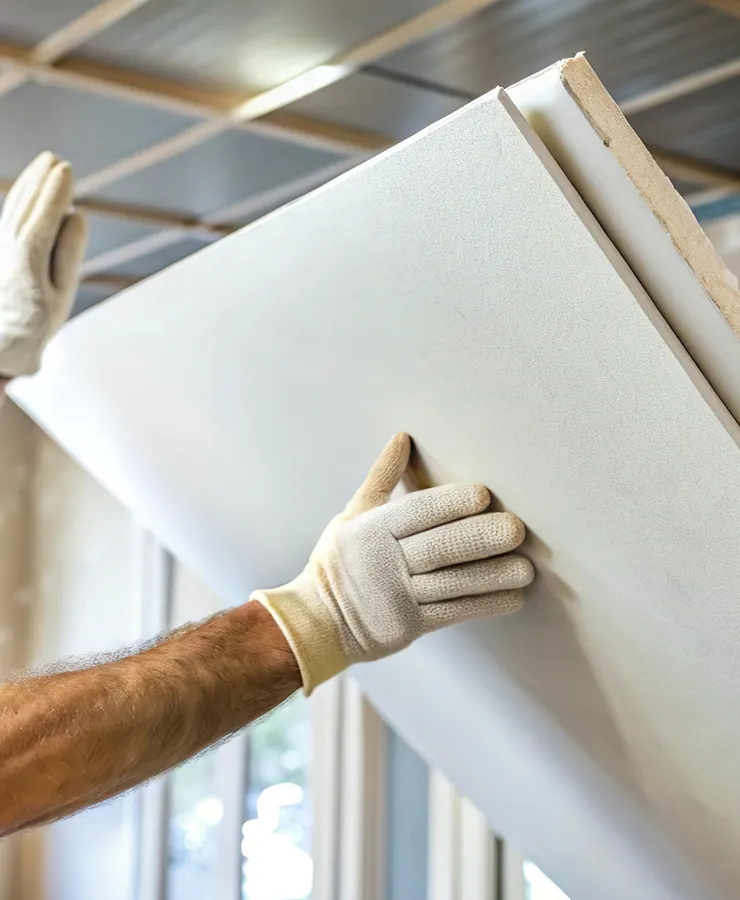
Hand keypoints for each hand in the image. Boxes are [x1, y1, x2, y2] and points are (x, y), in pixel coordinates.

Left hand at [0, 152, 86, 377]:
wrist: (0, 346)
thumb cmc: (36, 324)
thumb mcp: (60, 294)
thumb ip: (68, 252)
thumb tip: (77, 215)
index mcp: (28, 256)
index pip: (44, 214)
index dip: (55, 190)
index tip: (66, 167)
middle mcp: (10, 246)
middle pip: (26, 205)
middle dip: (41, 181)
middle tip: (56, 159)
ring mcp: (2, 248)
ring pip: (15, 208)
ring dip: (30, 185)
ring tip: (44, 165)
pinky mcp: (1, 253)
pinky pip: (9, 218)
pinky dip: (20, 201)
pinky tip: (27, 192)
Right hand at [252, 433, 534, 693]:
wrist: (317, 621)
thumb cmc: (341, 560)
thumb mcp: (352, 514)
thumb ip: (381, 478)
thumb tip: (402, 437)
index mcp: (372, 530)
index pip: (416, 512)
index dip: (450, 503)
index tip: (483, 494)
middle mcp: (385, 562)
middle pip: (440, 547)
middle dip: (480, 538)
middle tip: (516, 529)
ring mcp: (399, 597)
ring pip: (452, 583)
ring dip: (492, 576)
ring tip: (527, 568)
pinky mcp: (410, 626)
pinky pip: (453, 612)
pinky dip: (484, 604)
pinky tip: (512, 597)